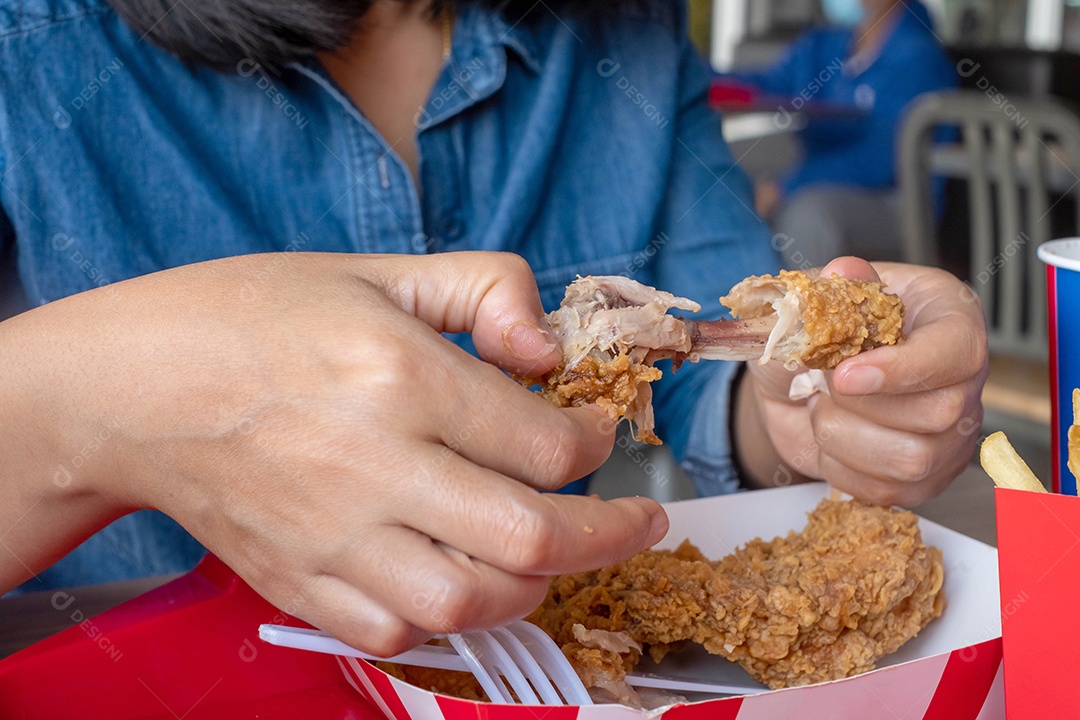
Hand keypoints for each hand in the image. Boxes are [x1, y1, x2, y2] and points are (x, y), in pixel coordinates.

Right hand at [0, 251, 666, 653]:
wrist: (132, 388)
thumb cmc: (251, 319)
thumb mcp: (376, 273)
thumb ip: (484, 289)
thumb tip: (550, 349)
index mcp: (398, 377)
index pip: (545, 444)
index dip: (597, 444)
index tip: (599, 434)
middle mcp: (373, 468)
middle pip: (533, 538)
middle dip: (610, 534)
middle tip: (635, 518)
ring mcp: (334, 540)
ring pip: (477, 602)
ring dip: (539, 582)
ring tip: (556, 551)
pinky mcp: (302, 586)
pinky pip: (404, 633)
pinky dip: (456, 615)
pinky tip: (468, 574)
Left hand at [737, 257, 987, 504]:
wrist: (792, 380)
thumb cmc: (814, 332)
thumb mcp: (812, 298)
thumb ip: (829, 289)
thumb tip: (845, 271)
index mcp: (948, 317)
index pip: (955, 351)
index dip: (903, 368)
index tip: (845, 373)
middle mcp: (962, 378)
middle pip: (938, 413)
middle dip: (858, 405)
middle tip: (822, 382)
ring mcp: (950, 434)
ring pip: (912, 459)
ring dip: (843, 436)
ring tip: (824, 407)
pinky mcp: (924, 478)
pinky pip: (887, 490)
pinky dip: (840, 466)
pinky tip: (829, 436)